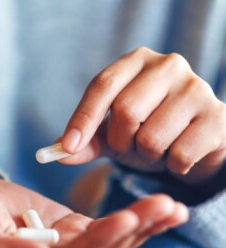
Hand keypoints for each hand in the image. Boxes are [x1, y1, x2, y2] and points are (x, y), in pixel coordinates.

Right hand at [0, 178, 187, 247]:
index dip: (96, 245)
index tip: (123, 221)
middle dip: (131, 231)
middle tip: (164, 206)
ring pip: (108, 245)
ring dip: (141, 227)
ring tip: (171, 208)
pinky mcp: (70, 233)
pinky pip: (105, 231)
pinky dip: (133, 222)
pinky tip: (159, 212)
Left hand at [61, 47, 225, 182]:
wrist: (192, 138)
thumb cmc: (146, 129)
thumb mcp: (111, 132)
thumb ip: (85, 141)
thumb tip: (57, 154)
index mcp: (137, 62)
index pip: (103, 85)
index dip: (82, 119)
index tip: (68, 147)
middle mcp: (168, 66)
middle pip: (126, 112)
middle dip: (121, 142)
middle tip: (131, 145)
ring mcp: (197, 89)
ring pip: (151, 139)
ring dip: (147, 156)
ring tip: (157, 148)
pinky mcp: (218, 118)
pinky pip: (179, 155)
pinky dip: (172, 165)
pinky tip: (179, 155)